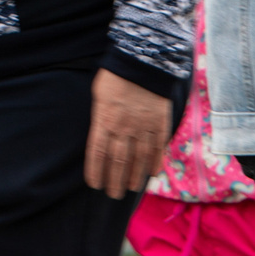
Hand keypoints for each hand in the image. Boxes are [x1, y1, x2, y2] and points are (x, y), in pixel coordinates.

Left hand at [84, 70, 172, 197]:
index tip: (94, 184)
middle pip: (118, 160)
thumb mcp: (98, 96)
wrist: (143, 61)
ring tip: (130, 188)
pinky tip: (152, 173)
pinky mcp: (160, 123)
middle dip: (114, 180)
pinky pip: (157, 147)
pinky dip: (155, 162)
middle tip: (113, 194)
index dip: (95, 171)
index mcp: (104, 120)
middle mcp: (123, 128)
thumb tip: (101, 135)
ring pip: (138, 158)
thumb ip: (100, 118)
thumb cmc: (115, 76)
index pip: (97, 153)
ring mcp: (143, 127)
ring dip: (134, 176)